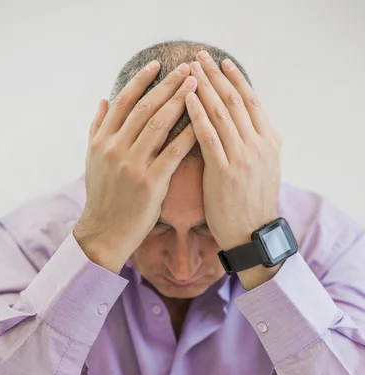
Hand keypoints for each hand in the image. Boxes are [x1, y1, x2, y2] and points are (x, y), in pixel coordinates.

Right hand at [74, 61, 197, 272]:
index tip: (158, 64)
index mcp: (102, 140)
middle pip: (145, 108)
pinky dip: (188, 134)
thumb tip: (102, 100)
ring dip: (180, 101)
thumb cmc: (103, 197)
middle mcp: (115, 148)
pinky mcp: (150, 183)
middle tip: (188, 68)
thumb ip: (97, 128)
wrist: (105, 233)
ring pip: (159, 124)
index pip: (124, 102)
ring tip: (197, 85)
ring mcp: (132, 165)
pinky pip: (173, 152)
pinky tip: (203, 122)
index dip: (142, 80)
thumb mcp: (92, 160)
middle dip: (168, 85)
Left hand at [185, 51, 282, 288]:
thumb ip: (256, 143)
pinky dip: (197, 114)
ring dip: (203, 87)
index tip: (221, 63)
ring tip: (187, 71)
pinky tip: (186, 99)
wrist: (252, 234)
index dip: (235, 79)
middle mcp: (259, 144)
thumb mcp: (265, 168)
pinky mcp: (224, 171)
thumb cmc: (253, 203)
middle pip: (235, 99)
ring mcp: (243, 157)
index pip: (251, 100)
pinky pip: (208, 136)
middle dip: (215, 76)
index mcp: (270, 140)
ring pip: (221, 112)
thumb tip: (244, 123)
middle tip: (199, 57)